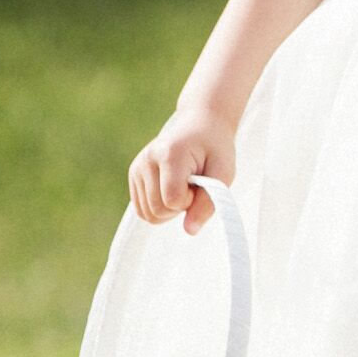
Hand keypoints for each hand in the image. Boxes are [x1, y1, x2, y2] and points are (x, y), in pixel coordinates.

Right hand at [129, 111, 234, 228]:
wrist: (200, 125)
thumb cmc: (215, 149)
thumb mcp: (224, 173)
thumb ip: (209, 202)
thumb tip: (189, 231)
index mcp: (170, 155)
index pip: (173, 199)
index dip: (191, 201)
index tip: (201, 184)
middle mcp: (147, 160)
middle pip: (158, 210)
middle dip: (180, 206)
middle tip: (194, 186)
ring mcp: (137, 168)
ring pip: (148, 214)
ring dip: (170, 209)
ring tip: (183, 186)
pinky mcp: (133, 175)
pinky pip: (142, 211)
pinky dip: (159, 209)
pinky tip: (171, 190)